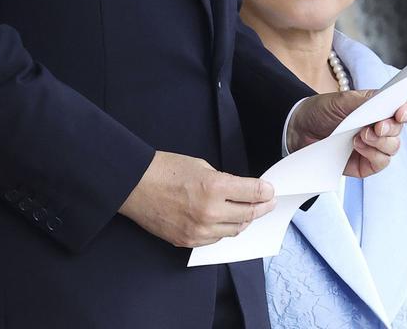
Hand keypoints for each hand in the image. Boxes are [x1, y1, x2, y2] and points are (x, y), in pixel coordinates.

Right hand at [118, 150, 275, 246]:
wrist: (135, 185)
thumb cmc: (164, 169)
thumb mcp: (201, 165)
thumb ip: (224, 181)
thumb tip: (241, 191)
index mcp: (214, 188)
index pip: (252, 193)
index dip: (265, 192)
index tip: (270, 191)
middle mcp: (209, 212)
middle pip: (247, 214)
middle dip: (261, 207)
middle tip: (267, 201)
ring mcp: (198, 231)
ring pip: (234, 230)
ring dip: (244, 220)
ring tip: (249, 211)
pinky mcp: (188, 241)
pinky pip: (215, 239)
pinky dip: (224, 229)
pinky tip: (226, 220)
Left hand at [287, 91, 406, 177]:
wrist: (299, 129)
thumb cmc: (321, 110)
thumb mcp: (341, 100)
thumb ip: (365, 101)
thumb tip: (387, 100)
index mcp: (377, 108)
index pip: (401, 109)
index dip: (406, 110)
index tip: (401, 112)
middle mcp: (378, 127)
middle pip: (398, 130)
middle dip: (390, 128)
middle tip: (376, 127)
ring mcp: (373, 146)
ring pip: (392, 148)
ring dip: (380, 142)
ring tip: (360, 136)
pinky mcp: (366, 164)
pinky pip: (381, 163)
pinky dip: (372, 154)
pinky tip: (357, 145)